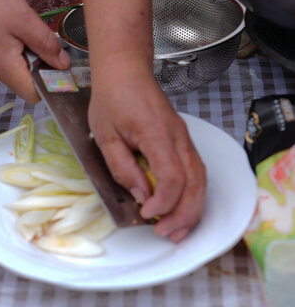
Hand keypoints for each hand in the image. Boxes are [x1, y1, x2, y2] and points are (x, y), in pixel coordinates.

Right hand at [0, 0, 69, 102]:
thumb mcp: (25, 20)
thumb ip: (47, 45)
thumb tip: (63, 65)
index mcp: (3, 68)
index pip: (34, 94)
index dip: (50, 82)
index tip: (58, 65)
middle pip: (27, 81)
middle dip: (37, 61)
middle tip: (32, 35)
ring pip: (18, 70)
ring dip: (26, 53)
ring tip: (17, 29)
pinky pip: (7, 62)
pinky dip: (15, 49)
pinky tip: (8, 31)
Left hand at [87, 66, 206, 242]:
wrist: (125, 72)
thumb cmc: (112, 99)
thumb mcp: (105, 135)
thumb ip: (122, 166)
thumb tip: (139, 194)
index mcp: (157, 134)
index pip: (172, 175)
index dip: (163, 201)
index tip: (147, 214)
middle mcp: (178, 138)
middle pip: (194, 182)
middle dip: (183, 214)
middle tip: (166, 234)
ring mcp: (184, 139)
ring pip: (200, 180)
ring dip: (192, 209)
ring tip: (177, 231)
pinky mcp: (182, 142)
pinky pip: (195, 172)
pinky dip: (191, 195)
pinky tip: (181, 210)